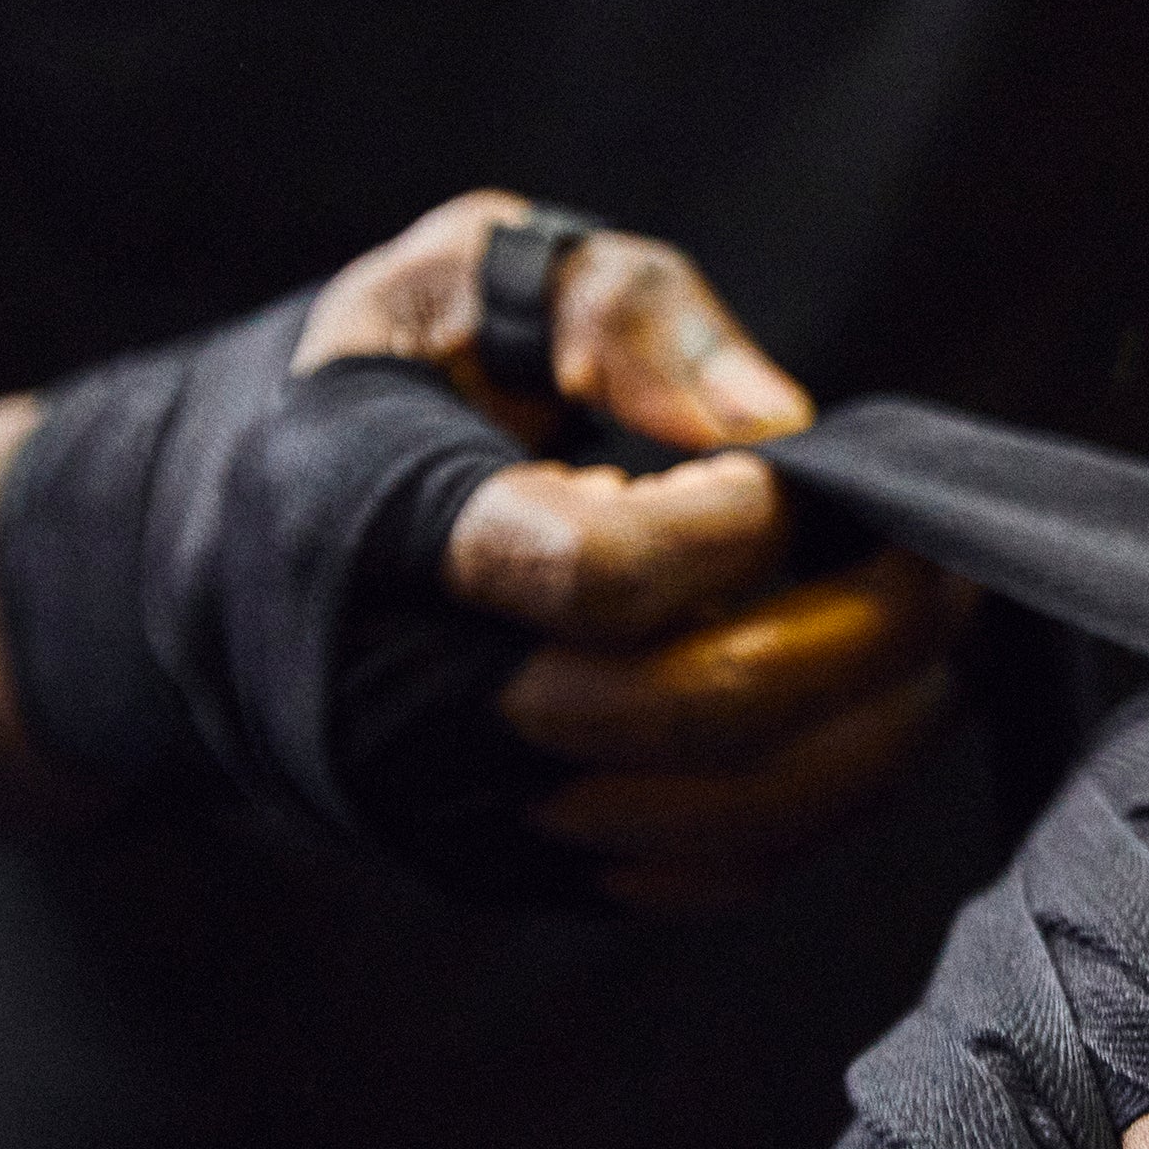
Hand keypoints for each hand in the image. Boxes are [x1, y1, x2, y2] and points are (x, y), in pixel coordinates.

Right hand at [297, 190, 971, 910]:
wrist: (204, 551)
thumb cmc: (372, 385)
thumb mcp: (467, 271)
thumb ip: (625, 312)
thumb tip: (775, 423)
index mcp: (375, 525)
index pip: (596, 573)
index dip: (736, 529)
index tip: (791, 475)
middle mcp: (405, 696)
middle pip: (689, 716)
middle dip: (863, 638)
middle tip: (944, 566)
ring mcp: (454, 804)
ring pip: (716, 823)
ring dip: (871, 737)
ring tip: (938, 645)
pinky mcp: (499, 867)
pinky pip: (694, 877)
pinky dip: (813, 811)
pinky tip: (865, 721)